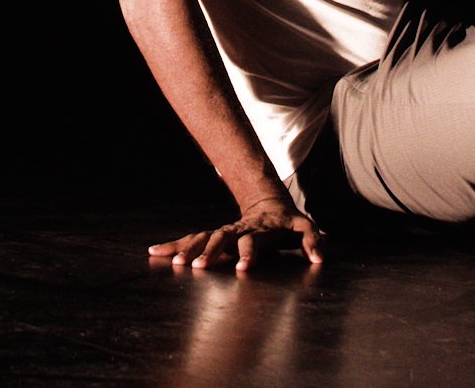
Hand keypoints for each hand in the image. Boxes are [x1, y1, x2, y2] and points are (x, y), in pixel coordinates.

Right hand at [147, 197, 323, 270]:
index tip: (242, 270)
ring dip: (187, 250)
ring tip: (174, 263)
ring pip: (202, 238)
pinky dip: (174, 246)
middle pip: (220, 239)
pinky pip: (191, 240)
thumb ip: (312, 240)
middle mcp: (237, 230)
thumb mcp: (305, 227)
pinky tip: (155, 252)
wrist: (268, 204)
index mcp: (258, 230)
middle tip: (197, 268)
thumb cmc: (287, 222)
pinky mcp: (213, 236)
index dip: (248, 255)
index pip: (252, 242)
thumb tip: (320, 257)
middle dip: (209, 253)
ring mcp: (223, 232)